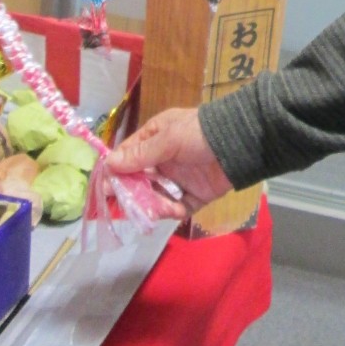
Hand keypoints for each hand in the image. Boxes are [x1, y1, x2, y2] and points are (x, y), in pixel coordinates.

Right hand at [108, 107, 233, 217]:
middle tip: (130, 206)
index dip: (115, 173)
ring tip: (159, 209)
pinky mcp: (193, 196)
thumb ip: (140, 154)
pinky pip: (176, 208)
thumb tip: (109, 164)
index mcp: (154, 140)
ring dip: (153, 205)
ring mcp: (178, 179)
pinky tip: (175, 210)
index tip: (106, 189)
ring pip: (155, 198)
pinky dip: (173, 211)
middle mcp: (163, 161)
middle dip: (134, 195)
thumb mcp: (169, 139)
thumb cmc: (200, 134)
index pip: (127, 157)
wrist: (239, 144)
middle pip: (139, 182)